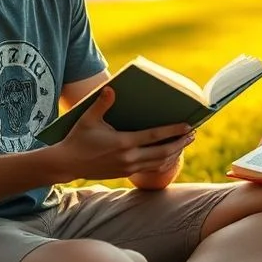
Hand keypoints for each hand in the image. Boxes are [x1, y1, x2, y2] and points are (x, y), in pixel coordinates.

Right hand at [49, 87, 194, 181]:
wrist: (68, 163)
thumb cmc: (78, 138)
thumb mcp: (88, 118)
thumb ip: (102, 104)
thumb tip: (112, 88)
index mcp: (122, 142)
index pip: (154, 137)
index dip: (173, 131)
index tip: (188, 126)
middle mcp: (128, 157)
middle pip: (162, 152)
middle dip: (180, 143)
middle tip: (193, 134)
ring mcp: (128, 167)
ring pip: (159, 163)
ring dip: (175, 153)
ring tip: (185, 143)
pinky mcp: (125, 173)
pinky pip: (150, 169)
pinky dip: (163, 163)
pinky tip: (170, 155)